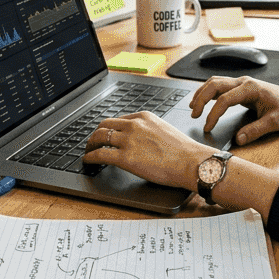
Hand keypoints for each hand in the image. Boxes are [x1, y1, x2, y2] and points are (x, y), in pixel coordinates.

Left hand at [83, 112, 212, 190]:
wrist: (190, 162)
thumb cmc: (183, 151)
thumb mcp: (164, 130)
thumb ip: (149, 131)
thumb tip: (141, 140)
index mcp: (144, 117)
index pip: (119, 119)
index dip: (109, 128)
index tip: (106, 134)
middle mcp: (134, 125)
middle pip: (104, 125)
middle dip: (95, 134)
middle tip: (92, 142)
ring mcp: (128, 140)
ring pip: (99, 137)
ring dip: (90, 144)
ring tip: (88, 151)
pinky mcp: (125, 157)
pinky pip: (100, 154)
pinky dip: (90, 157)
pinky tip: (88, 161)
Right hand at [190, 76, 278, 145]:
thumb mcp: (275, 122)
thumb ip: (256, 130)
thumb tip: (238, 139)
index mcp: (251, 88)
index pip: (224, 99)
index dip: (213, 114)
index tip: (207, 127)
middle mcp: (244, 82)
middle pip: (214, 84)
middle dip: (201, 98)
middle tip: (194, 115)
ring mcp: (241, 83)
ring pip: (214, 82)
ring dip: (202, 93)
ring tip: (194, 108)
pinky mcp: (241, 87)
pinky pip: (219, 85)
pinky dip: (208, 92)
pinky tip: (203, 101)